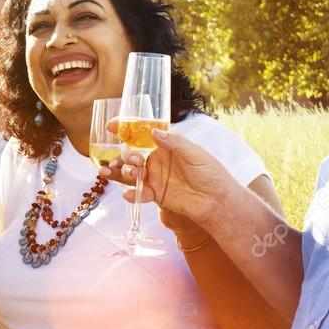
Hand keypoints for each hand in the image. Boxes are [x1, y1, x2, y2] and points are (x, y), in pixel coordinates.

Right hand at [99, 128, 238, 227]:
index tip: (112, 126)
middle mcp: (156, 159)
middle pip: (131, 153)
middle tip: (133, 159)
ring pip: (130, 172)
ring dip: (122, 171)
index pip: (142, 133)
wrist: (217, 202)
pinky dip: (131, 194)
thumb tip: (153, 132)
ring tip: (123, 173)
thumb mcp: (195, 153)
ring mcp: (154, 177)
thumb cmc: (211, 173)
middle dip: (125, 154)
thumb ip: (174, 142)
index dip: (125, 128)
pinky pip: (138, 193)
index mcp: (166, 145)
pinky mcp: (155, 194)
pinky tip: (129, 194)